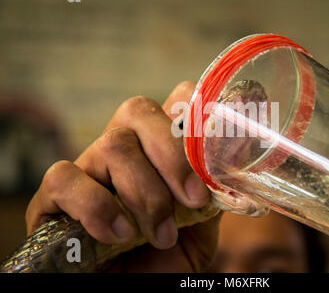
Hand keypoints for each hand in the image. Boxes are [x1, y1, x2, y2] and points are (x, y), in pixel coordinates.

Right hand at [25, 81, 220, 271]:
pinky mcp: (53, 197)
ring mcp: (87, 168)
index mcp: (158, 146)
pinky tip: (118, 235)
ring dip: (146, 194)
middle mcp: (121, 147)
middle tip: (193, 199)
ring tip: (162, 235)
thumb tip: (233, 162)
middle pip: (138, 109)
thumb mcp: (202, 221)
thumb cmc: (169, 255)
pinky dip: (98, 207)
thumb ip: (214, 187)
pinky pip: (65, 178)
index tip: (215, 153)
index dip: (196, 110)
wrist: (136, 289)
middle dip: (172, 156)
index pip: (173, 97)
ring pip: (112, 144)